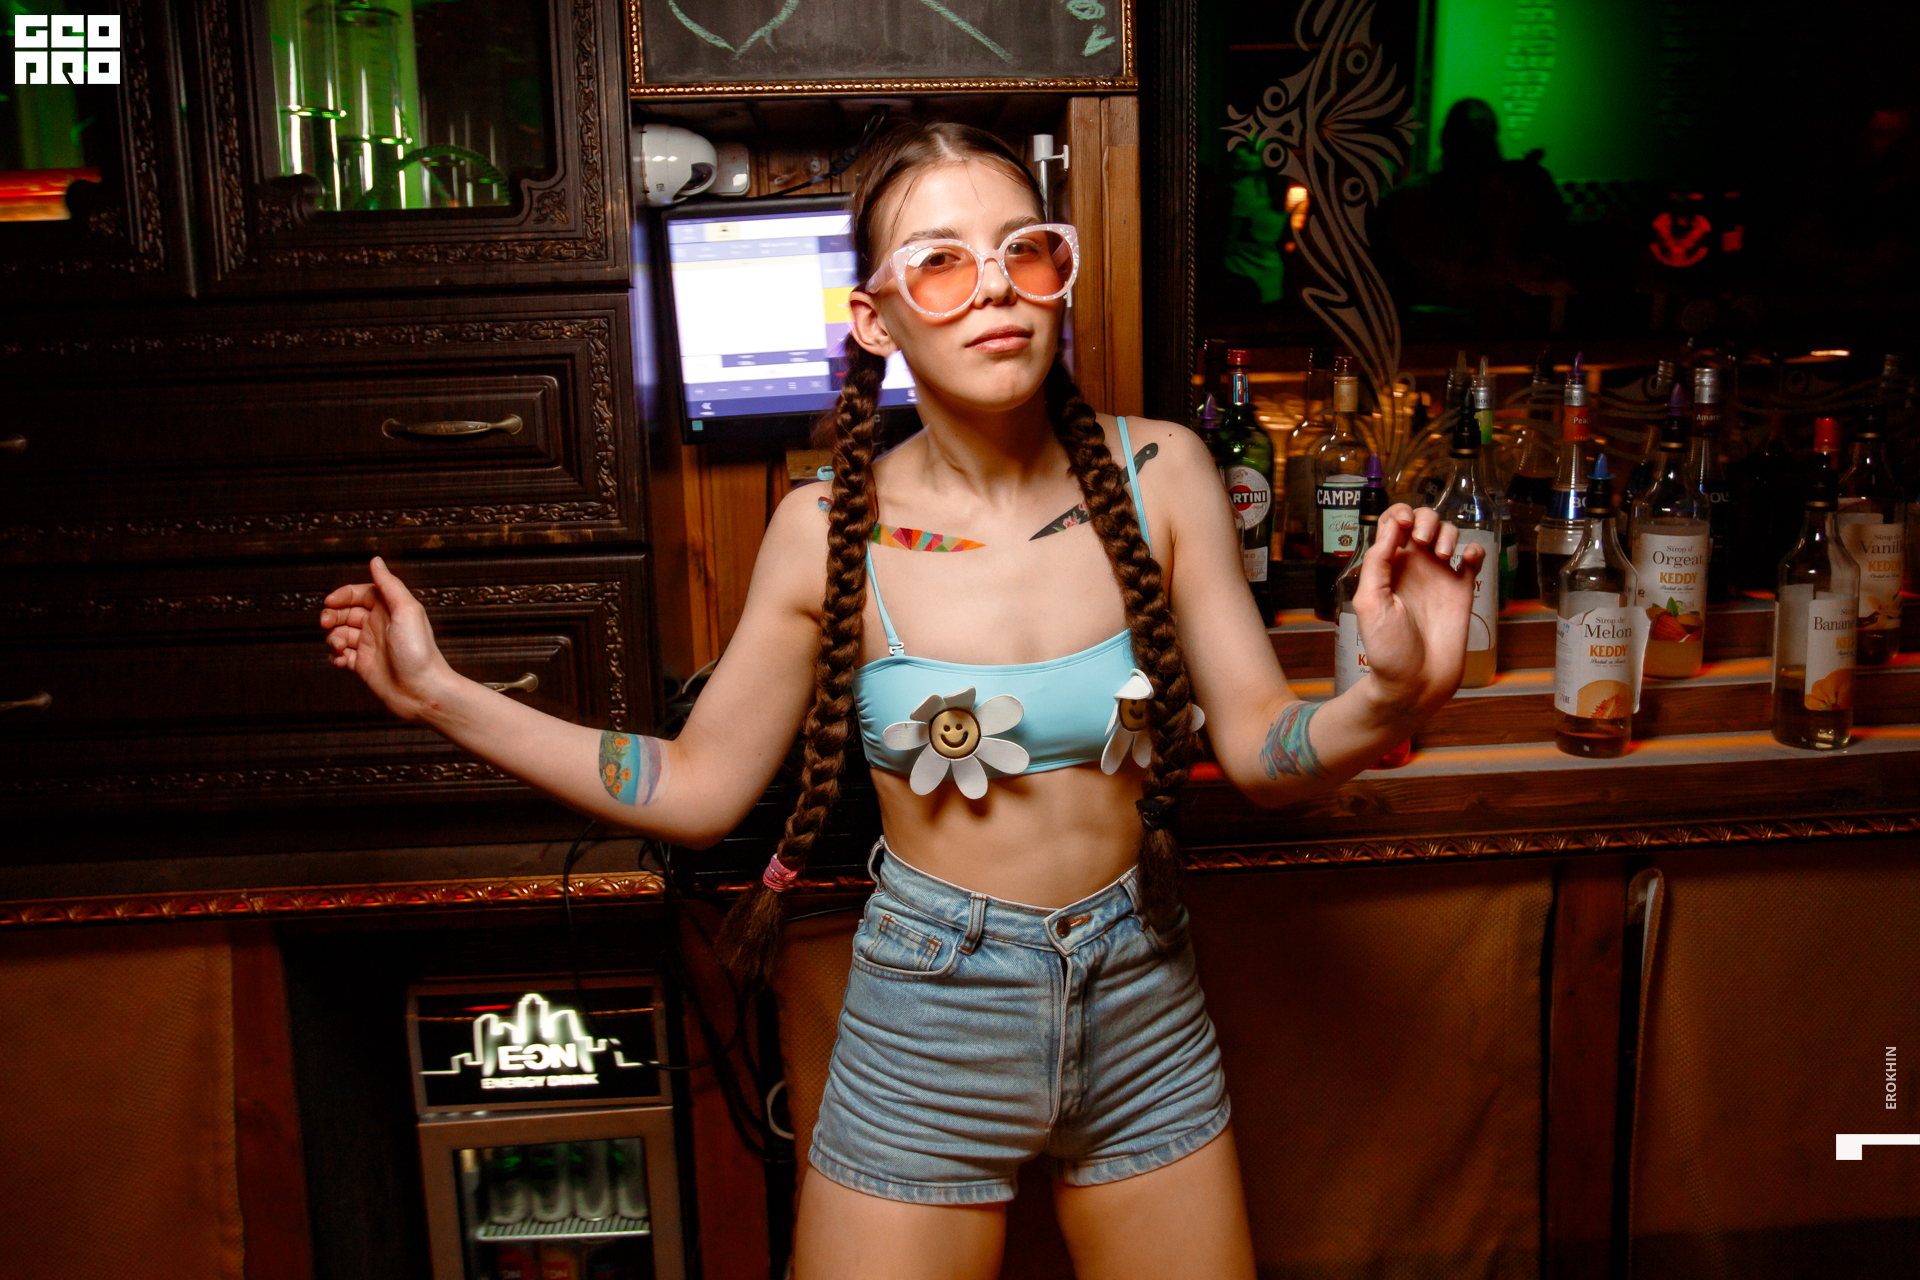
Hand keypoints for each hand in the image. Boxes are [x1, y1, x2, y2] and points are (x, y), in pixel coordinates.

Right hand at [319, 556, 454, 720]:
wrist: (422, 691)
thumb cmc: (419, 651)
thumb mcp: (406, 610)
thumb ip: (389, 584)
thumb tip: (376, 561)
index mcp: (389, 609)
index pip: (359, 593)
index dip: (342, 595)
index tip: (329, 602)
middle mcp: (378, 625)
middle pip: (345, 613)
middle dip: (331, 616)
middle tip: (326, 624)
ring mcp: (370, 645)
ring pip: (339, 633)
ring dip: (332, 638)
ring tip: (339, 646)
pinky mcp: (363, 665)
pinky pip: (340, 655)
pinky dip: (335, 656)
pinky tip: (341, 660)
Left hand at [1350, 504, 1482, 719]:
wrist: (1416, 683)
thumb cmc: (1387, 650)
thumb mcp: (1370, 603)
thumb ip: (1377, 563)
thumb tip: (1390, 527)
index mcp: (1387, 567)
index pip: (1392, 524)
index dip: (1399, 514)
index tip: (1404, 525)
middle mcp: (1413, 567)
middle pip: (1423, 521)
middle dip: (1426, 518)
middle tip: (1424, 540)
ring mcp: (1439, 577)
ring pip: (1449, 533)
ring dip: (1448, 533)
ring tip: (1443, 556)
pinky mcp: (1462, 590)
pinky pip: (1473, 558)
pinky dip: (1474, 550)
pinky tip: (1467, 560)